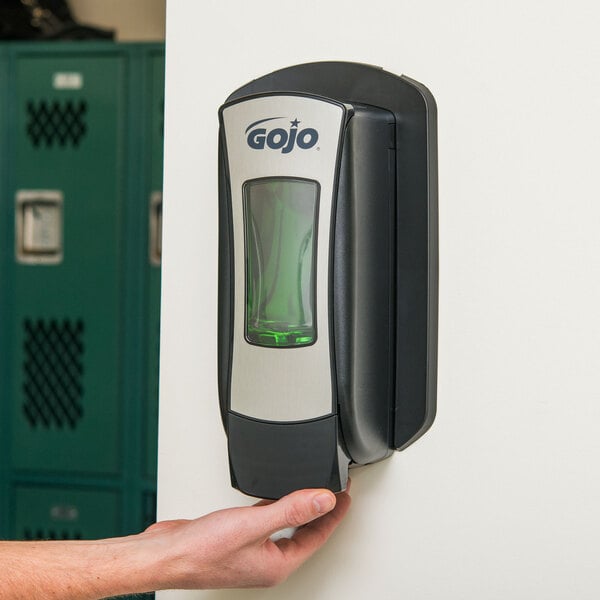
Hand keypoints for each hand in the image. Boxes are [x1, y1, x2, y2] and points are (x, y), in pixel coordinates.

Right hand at [142, 486, 350, 589]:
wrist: (166, 555)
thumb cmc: (202, 550)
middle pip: (306, 533)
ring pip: (286, 528)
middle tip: (336, 491)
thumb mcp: (254, 524)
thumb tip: (324, 499)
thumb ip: (291, 510)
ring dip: (300, 509)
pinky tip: (272, 496)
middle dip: (322, 511)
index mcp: (277, 564)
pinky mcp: (237, 540)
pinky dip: (275, 507)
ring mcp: (251, 552)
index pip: (318, 536)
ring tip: (312, 491)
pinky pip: (266, 522)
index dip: (335, 513)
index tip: (346, 494)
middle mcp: (267, 561)